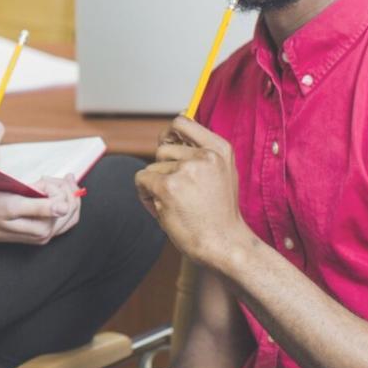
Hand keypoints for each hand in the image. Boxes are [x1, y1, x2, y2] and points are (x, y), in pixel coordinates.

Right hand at [0, 176, 80, 244]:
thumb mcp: (14, 204)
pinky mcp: (39, 231)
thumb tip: (64, 207)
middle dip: (62, 188)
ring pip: (68, 212)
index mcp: (43, 228)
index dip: (56, 186)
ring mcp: (43, 234)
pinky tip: (50, 194)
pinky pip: (61, 218)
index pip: (66, 201)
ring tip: (46, 183)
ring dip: (62, 193)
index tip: (39, 179)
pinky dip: (60, 202)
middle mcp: (46, 235)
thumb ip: (40, 207)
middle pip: (71, 207)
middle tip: (44, 178)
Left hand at [133, 116, 253, 270]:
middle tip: (177, 192)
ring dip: (155, 185)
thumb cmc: (219, 213)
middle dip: (163, 169)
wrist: (225, 244)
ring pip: (153, 166)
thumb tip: (175, 124)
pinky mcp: (168, 186)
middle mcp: (205, 156)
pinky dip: (145, 194)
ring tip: (174, 204)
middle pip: (163, 149)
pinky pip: (142, 179)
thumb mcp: (221, 173)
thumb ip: (201, 151)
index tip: (167, 146)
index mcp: (220, 149)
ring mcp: (186, 170)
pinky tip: (162, 209)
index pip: (182, 122)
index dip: (169, 134)